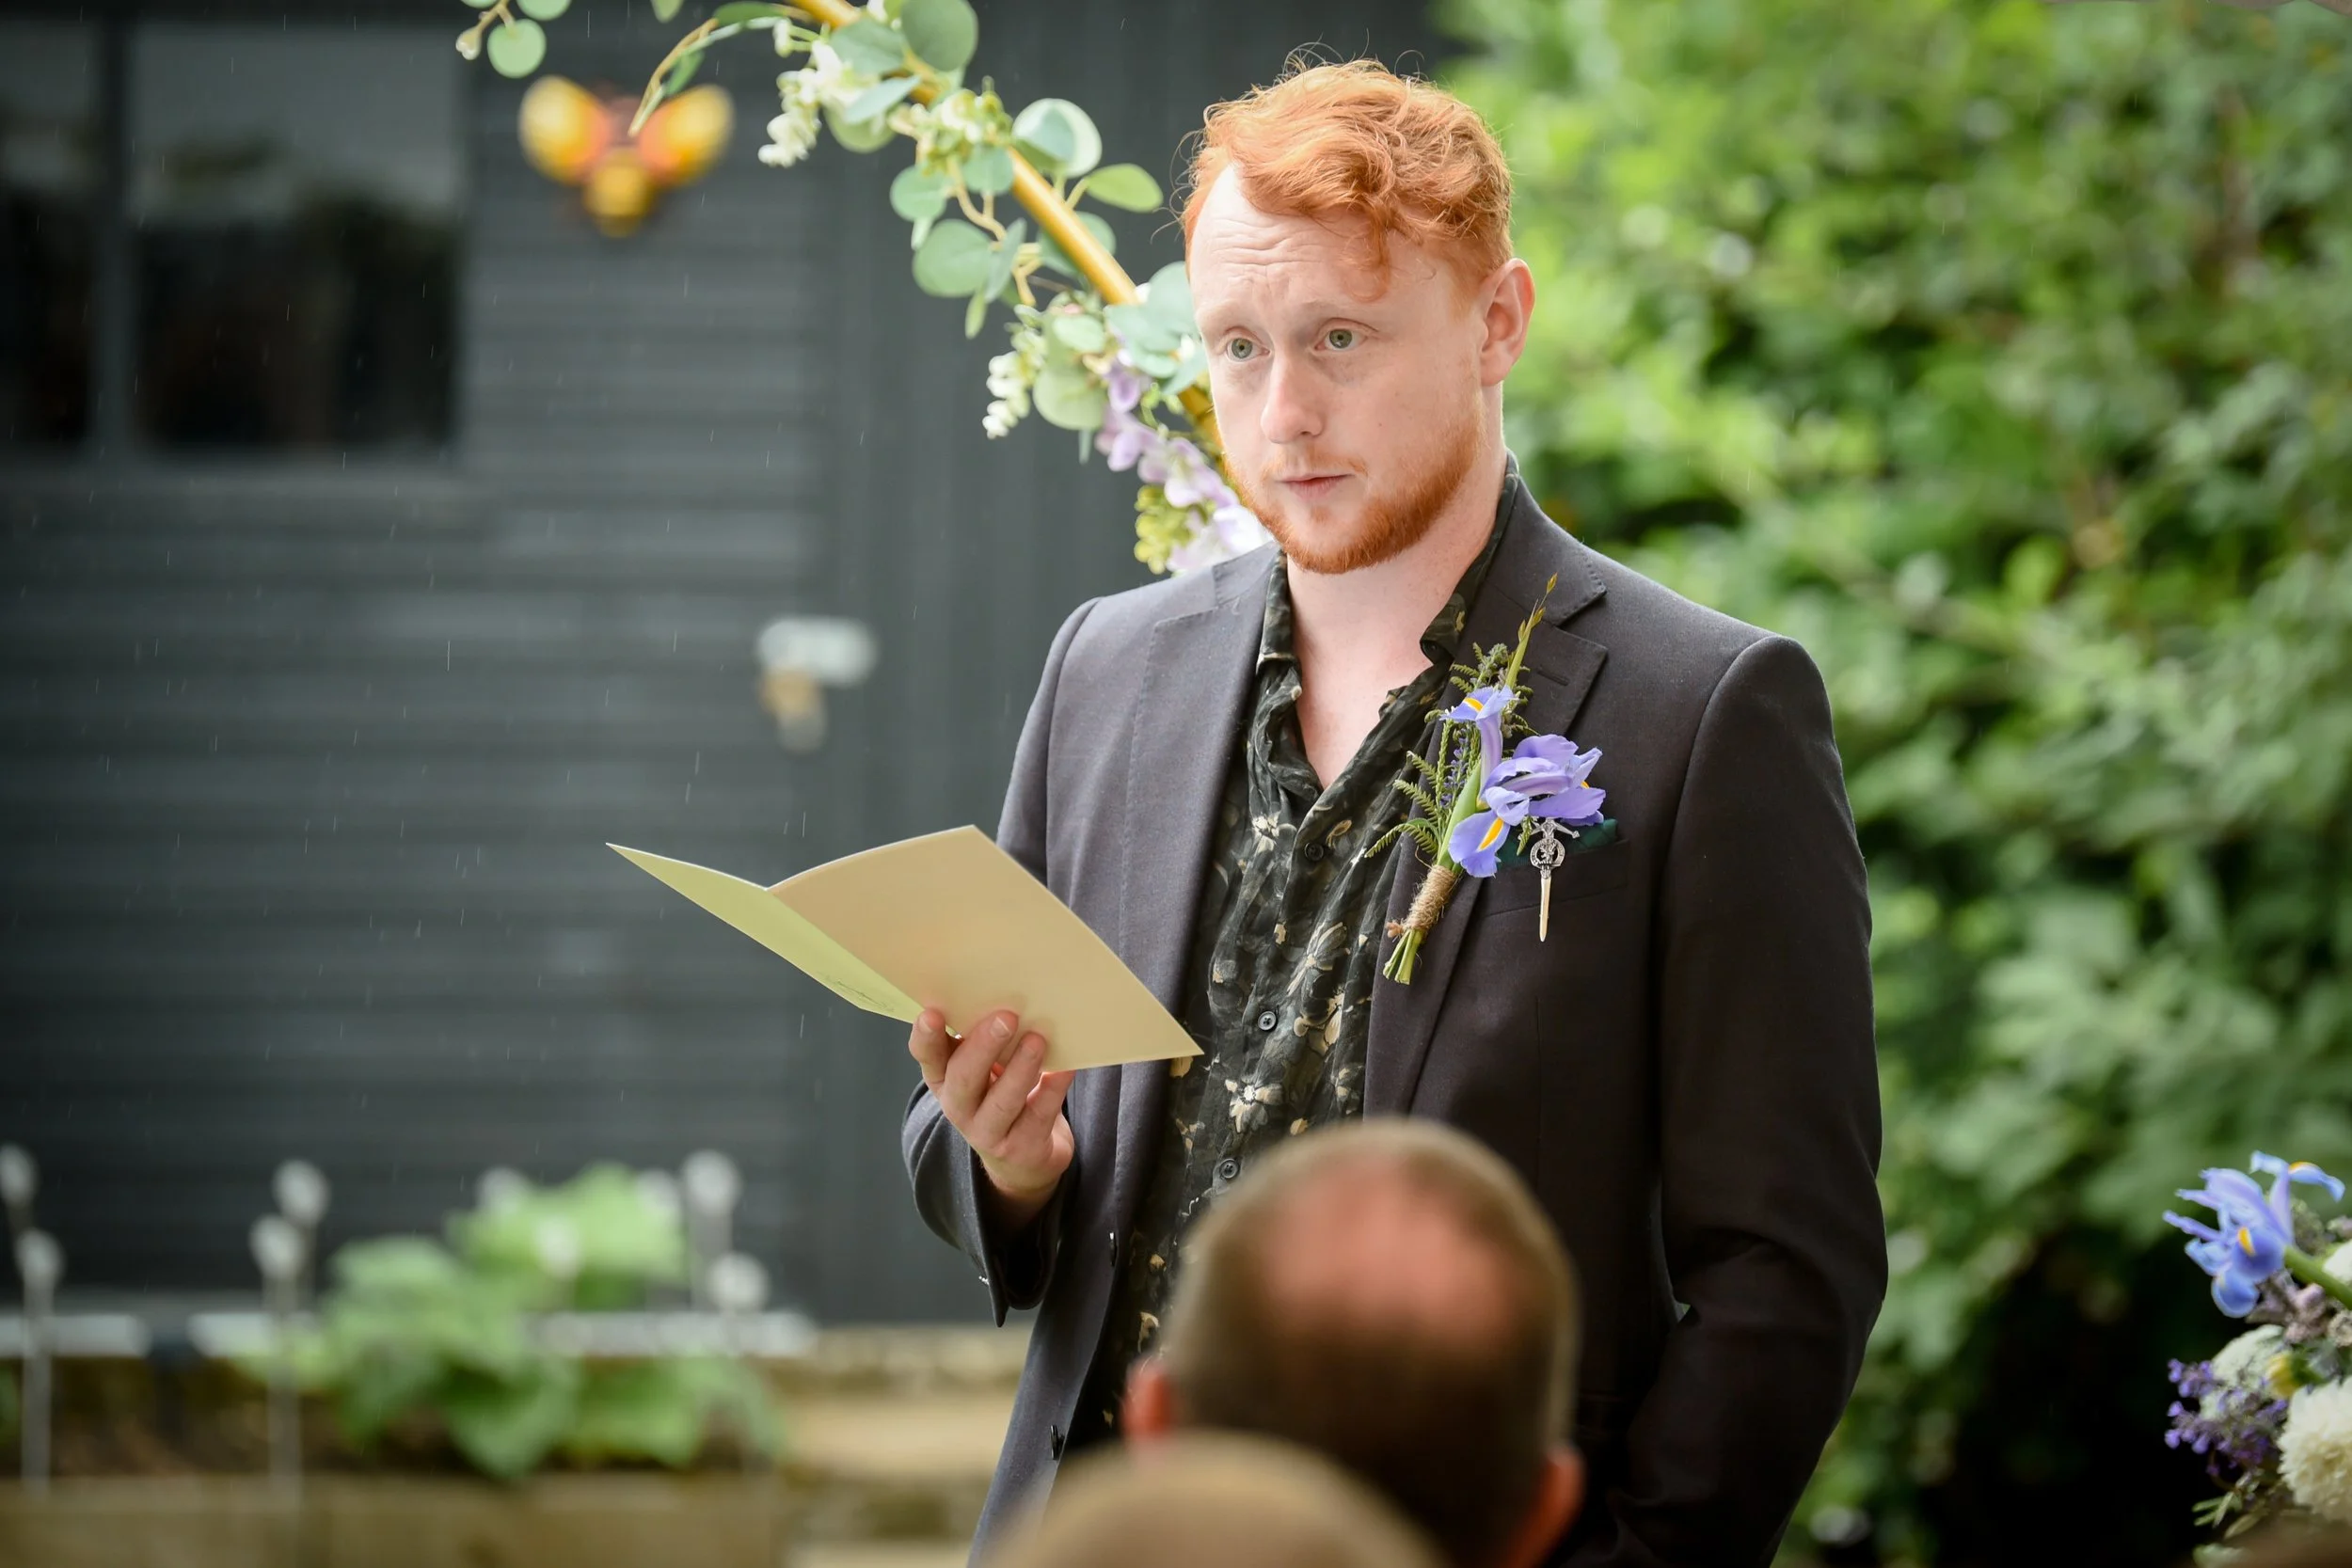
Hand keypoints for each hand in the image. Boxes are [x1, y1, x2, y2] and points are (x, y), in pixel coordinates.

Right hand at [907, 1008, 1075, 1229]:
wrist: (1022, 1159)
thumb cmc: (999, 1094)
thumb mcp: (983, 1070)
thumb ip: (983, 1040)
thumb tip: (1008, 998)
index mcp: (944, 1079)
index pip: (928, 1058)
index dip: (926, 1037)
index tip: (932, 1013)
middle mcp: (959, 1107)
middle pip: (964, 1079)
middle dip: (984, 1047)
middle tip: (1006, 1018)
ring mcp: (989, 1133)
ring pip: (1003, 1101)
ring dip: (1020, 1069)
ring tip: (1037, 1040)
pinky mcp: (1023, 1148)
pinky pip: (1038, 1116)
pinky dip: (1052, 1090)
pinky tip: (1065, 1068)